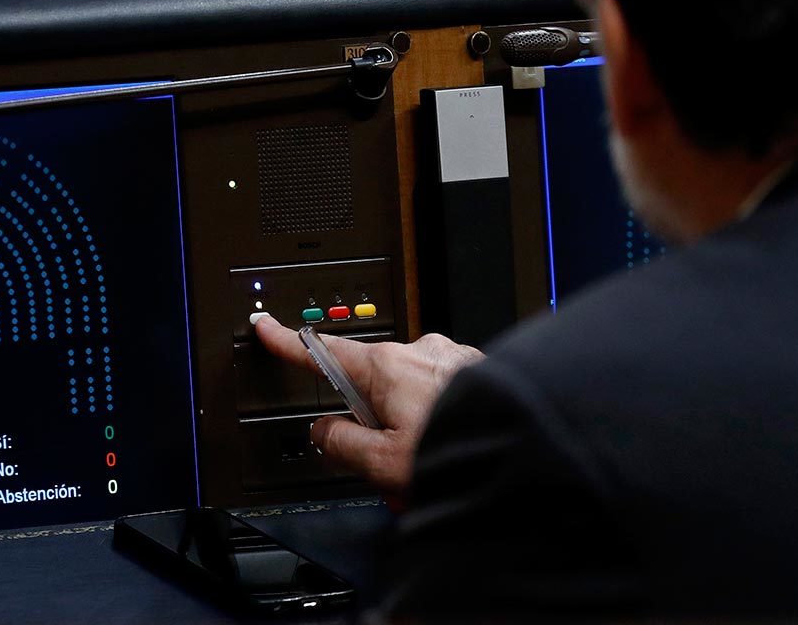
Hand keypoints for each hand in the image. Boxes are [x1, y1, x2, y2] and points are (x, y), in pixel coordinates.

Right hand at [253, 314, 482, 501]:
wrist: (530, 453)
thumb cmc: (463, 454)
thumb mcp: (382, 463)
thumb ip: (341, 444)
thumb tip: (323, 432)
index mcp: (387, 366)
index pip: (322, 351)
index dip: (288, 342)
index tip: (267, 327)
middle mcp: (420, 352)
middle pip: (373, 387)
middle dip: (377, 427)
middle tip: (393, 468)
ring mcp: (452, 359)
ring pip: (411, 397)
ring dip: (413, 432)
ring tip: (435, 470)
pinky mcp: (479, 372)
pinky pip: (443, 397)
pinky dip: (442, 425)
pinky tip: (456, 452)